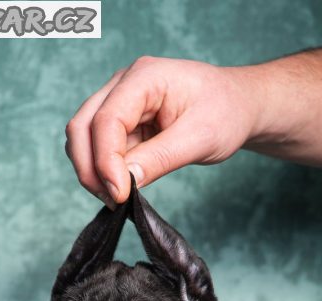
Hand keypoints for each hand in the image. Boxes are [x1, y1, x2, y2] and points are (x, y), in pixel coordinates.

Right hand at [65, 57, 260, 203]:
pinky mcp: (123, 123)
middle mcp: (124, 85)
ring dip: (93, 171)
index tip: (119, 194)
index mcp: (145, 77)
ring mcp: (120, 103)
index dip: (106, 160)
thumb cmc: (226, 113)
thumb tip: (124, 182)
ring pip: (85, 139)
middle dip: (90, 167)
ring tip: (117, 198)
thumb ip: (160, 159)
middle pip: (83, 126)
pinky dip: (104, 171)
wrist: (238, 106)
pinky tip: (122, 189)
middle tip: (112, 201)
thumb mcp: (200, 138)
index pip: (106, 119)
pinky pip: (100, 149)